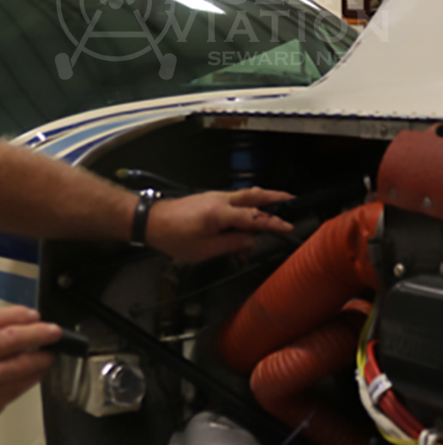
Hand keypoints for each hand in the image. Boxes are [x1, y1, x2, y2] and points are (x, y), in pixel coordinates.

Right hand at [0, 306, 60, 444]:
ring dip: (39, 356)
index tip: (31, 314)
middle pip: (9, 337)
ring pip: (18, 362)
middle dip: (36, 331)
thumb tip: (5, 331)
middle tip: (52, 330)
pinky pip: (17, 385)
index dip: (15, 314)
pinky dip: (32, 377)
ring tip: (50, 353)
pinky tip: (38, 372)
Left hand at [145, 186, 293, 261]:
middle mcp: (219, 200)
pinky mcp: (210, 198)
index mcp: (219, 213)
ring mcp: (214, 196)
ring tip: (278, 205)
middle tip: (293, 199)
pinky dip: (247, 205)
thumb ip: (230, 244)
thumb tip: (250, 241)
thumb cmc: (173, 237)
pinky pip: (234, 199)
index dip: (272, 223)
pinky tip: (250, 216)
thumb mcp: (203, 250)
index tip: (287, 226)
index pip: (253, 217)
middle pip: (254, 195)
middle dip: (275, 196)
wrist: (151, 221)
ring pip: (245, 194)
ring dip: (262, 199)